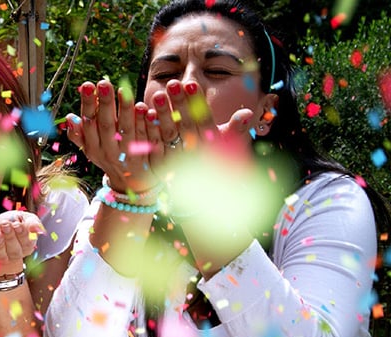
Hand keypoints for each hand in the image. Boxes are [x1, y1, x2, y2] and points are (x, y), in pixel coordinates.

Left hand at [0, 211, 44, 276]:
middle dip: (10, 237)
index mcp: (27, 245)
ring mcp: (2, 258)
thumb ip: (32, 222)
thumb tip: (37, 228)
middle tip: (5, 224)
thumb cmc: (12, 221)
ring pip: (2, 255)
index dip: (22, 234)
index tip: (16, 224)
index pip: (27, 243)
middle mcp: (16, 254)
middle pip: (15, 250)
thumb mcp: (24, 218)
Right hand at [65, 80, 165, 192]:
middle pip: (106, 126)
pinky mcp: (148, 156)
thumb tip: (69, 117)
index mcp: (94, 147)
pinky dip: (147, 124)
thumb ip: (79, 134)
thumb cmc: (109, 159)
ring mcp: (129, 155)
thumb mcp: (91, 149)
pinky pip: (147, 138)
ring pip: (127, 131)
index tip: (87, 85)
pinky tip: (147, 108)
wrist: (132, 186)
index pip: (89, 124)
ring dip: (125, 111)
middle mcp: (110, 151)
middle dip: (104, 104)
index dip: (88, 105)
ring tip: (124, 90)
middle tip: (104, 83)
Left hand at [151, 80, 258, 216]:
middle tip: (172, 83)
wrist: (204, 200)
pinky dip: (149, 130)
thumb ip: (234, 130)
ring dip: (162, 115)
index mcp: (212, 147)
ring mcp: (178, 162)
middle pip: (186, 126)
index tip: (191, 84)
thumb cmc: (218, 164)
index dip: (197, 104)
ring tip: (155, 94)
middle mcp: (196, 155)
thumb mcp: (227, 147)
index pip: (204, 122)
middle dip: (179, 105)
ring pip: (169, 136)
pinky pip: (154, 147)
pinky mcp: (162, 167)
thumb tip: (247, 113)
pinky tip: (143, 113)